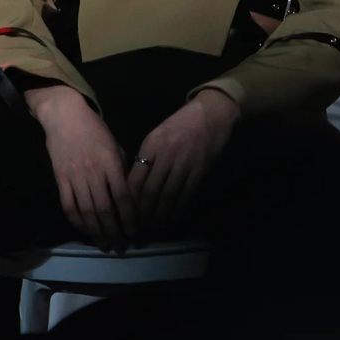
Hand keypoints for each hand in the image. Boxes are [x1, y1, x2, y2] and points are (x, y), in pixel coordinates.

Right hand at [26, 86, 135, 251]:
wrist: (65, 116)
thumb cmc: (94, 128)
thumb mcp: (114, 144)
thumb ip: (121, 169)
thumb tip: (128, 194)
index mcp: (111, 162)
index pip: (123, 196)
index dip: (129, 217)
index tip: (134, 230)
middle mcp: (93, 172)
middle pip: (105, 209)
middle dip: (114, 230)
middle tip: (120, 245)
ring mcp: (75, 176)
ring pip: (87, 212)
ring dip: (96, 231)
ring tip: (104, 243)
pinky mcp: (60, 179)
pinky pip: (69, 206)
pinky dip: (77, 222)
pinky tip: (85, 230)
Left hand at [127, 88, 239, 233]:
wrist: (211, 114)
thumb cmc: (181, 123)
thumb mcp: (157, 135)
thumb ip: (147, 156)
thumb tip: (135, 183)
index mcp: (151, 145)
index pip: (135, 179)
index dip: (130, 200)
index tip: (127, 212)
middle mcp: (165, 155)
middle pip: (150, 191)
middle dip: (144, 213)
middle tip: (140, 226)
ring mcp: (183, 164)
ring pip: (167, 196)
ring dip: (160, 214)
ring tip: (154, 226)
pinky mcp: (199, 170)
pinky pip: (185, 195)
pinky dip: (178, 209)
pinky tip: (173, 217)